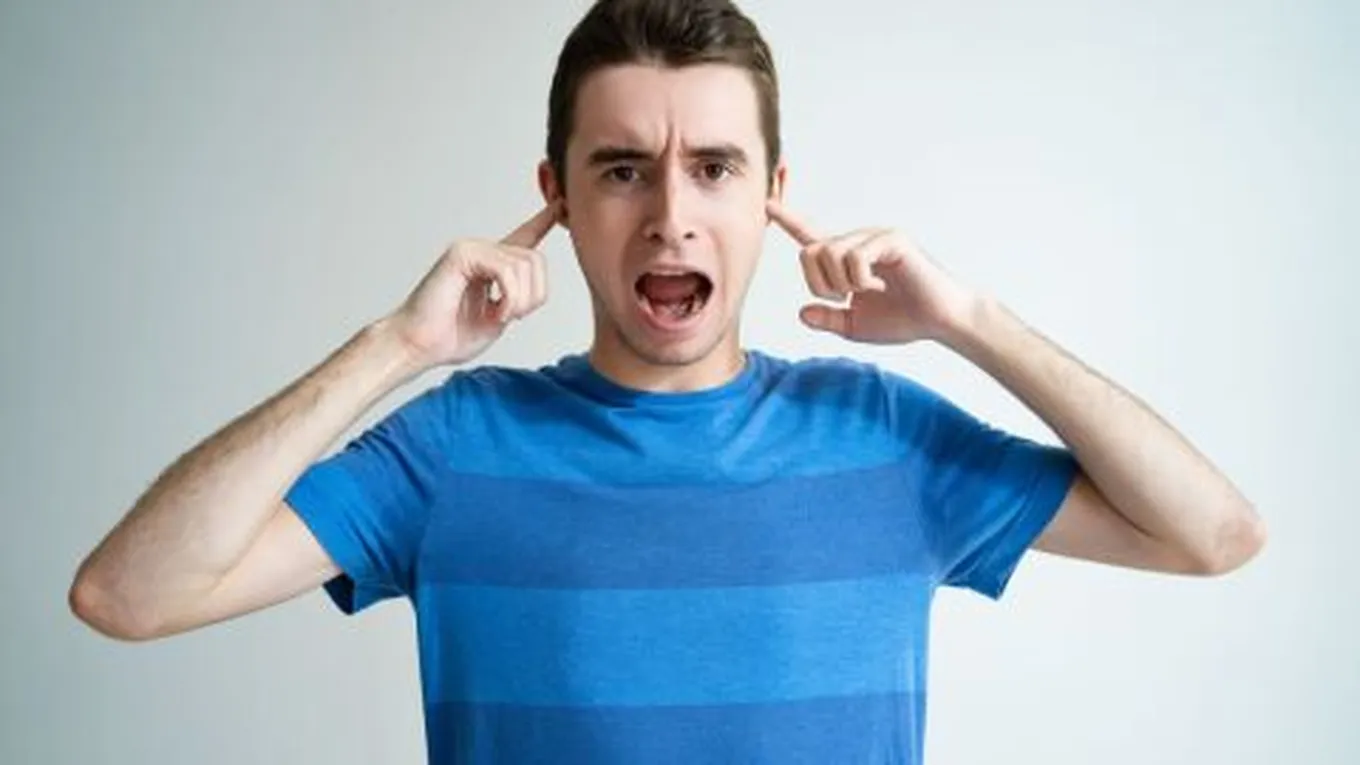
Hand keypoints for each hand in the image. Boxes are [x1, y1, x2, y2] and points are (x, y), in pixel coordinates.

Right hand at [388, 202, 559, 368]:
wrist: (418, 345)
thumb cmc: (450, 336)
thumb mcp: (499, 318)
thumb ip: (518, 299)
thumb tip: (533, 291)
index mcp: (491, 265)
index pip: (524, 236)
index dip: (543, 220)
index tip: (561, 204)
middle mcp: (482, 251)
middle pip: (536, 259)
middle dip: (534, 295)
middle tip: (513, 317)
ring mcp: (471, 248)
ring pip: (525, 265)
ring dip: (520, 300)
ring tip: (500, 316)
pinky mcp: (462, 254)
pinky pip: (506, 270)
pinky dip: (509, 297)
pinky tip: (496, 312)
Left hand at [767, 200, 978, 344]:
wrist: (940, 321)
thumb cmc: (903, 319)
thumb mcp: (855, 326)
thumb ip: (827, 319)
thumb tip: (802, 312)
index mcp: (846, 259)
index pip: (810, 237)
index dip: (788, 219)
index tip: (767, 202)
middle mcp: (857, 242)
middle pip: (810, 252)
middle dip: (819, 284)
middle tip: (844, 299)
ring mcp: (874, 237)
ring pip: (829, 253)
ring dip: (841, 284)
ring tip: (866, 293)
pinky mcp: (891, 240)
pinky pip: (855, 257)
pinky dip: (861, 280)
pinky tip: (880, 287)